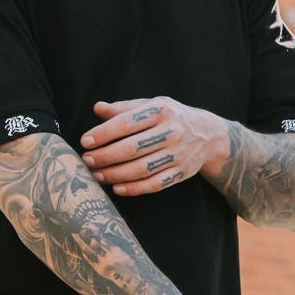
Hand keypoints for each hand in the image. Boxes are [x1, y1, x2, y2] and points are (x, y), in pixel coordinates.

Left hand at [79, 97, 227, 197]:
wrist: (208, 134)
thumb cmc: (170, 117)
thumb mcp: (151, 105)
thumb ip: (123, 108)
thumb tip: (97, 108)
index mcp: (161, 110)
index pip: (127, 122)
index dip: (104, 133)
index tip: (85, 141)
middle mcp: (172, 131)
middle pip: (133, 148)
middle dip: (105, 156)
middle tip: (87, 161)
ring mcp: (179, 153)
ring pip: (142, 169)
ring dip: (115, 175)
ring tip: (97, 175)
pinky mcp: (183, 172)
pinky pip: (155, 184)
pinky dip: (134, 188)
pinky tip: (117, 188)